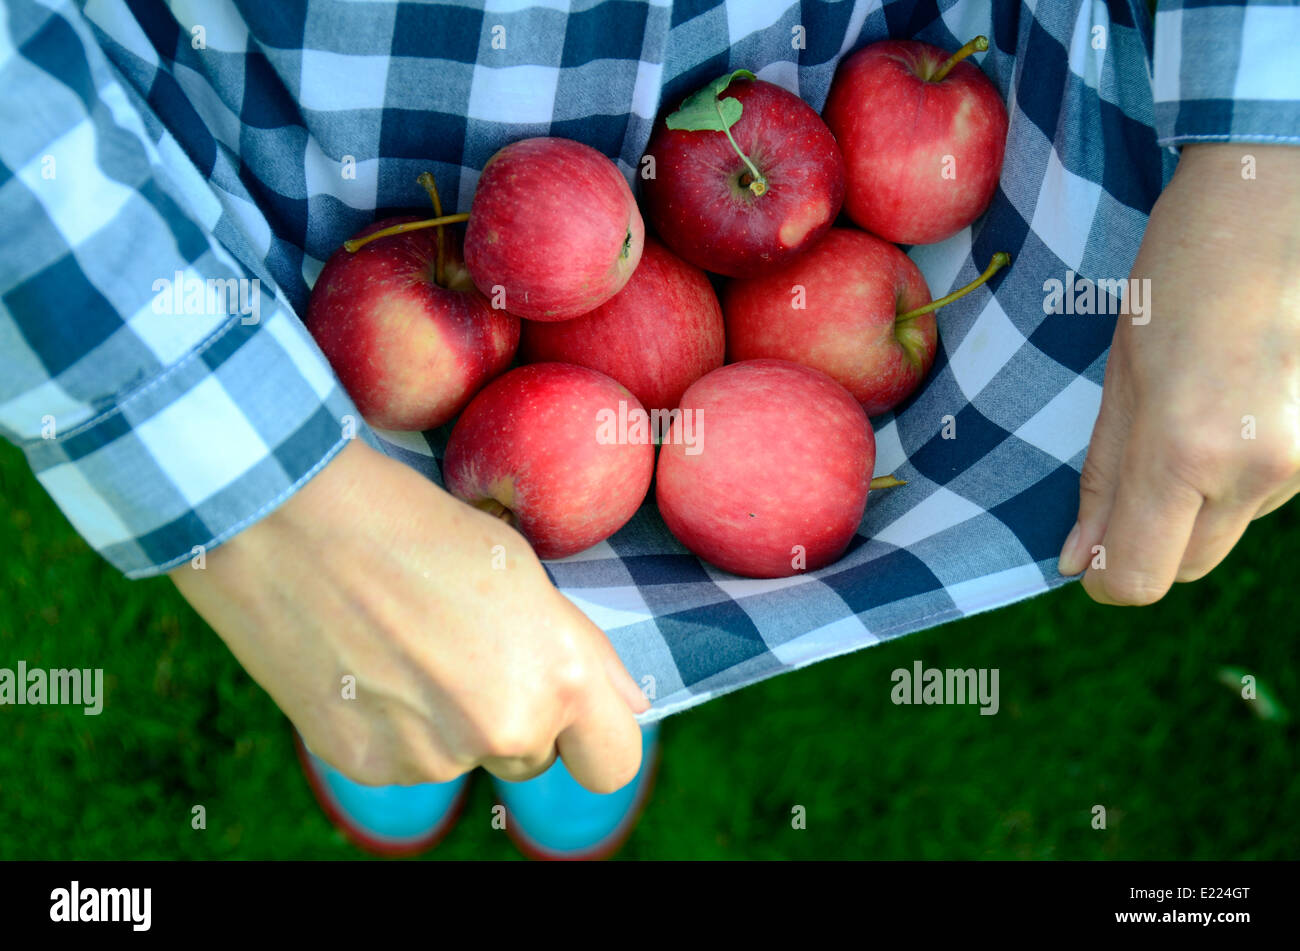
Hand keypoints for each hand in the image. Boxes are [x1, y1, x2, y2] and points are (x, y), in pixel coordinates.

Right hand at [170, 439, 648, 789]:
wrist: (286, 518)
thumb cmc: (414, 522)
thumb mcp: (521, 568)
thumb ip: (582, 650)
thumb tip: (627, 706)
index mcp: (556, 675)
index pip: (613, 762)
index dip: (597, 736)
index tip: (574, 710)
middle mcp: (502, 730)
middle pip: (531, 756)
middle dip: (513, 713)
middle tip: (465, 643)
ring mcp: (430, 757)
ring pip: (462, 756)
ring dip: (447, 718)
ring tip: (401, 638)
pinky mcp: (364, 764)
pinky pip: (403, 758)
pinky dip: (391, 723)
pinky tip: (363, 660)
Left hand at [1058, 144, 1299, 603]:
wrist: (1284, 194)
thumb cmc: (1185, 270)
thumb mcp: (1121, 371)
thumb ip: (1103, 475)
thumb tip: (1079, 560)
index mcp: (1187, 450)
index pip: (1140, 578)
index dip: (1107, 575)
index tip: (1089, 553)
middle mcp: (1259, 469)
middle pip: (1189, 565)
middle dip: (1152, 537)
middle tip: (1137, 466)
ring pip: (1232, 525)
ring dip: (1203, 495)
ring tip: (1201, 403)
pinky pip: (1272, 490)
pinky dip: (1246, 467)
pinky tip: (1243, 398)